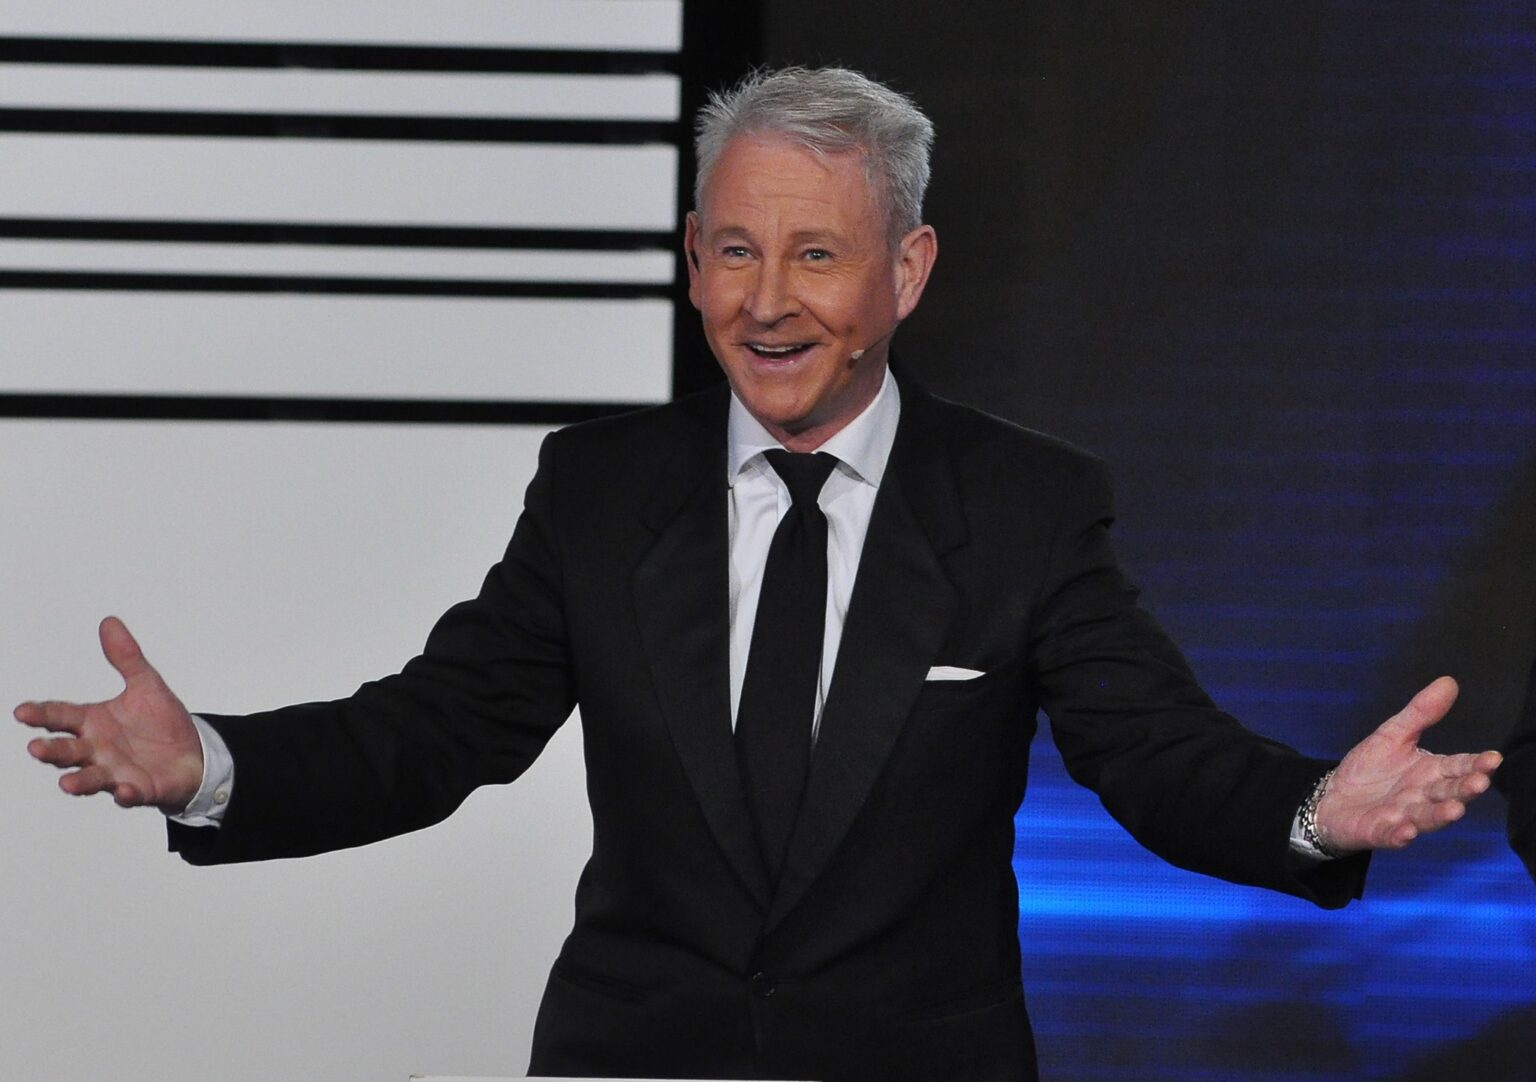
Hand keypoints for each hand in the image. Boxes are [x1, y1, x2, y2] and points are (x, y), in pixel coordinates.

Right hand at [15, 616, 202, 811]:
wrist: (193, 753)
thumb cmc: (161, 723)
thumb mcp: (146, 684)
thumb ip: (126, 657)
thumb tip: (109, 622)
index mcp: (94, 723)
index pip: (62, 716)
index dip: (42, 714)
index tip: (22, 711)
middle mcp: (98, 750)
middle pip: (69, 751)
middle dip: (52, 751)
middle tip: (36, 747)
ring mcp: (116, 772)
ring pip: (91, 778)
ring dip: (79, 781)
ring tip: (66, 783)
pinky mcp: (140, 790)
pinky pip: (130, 795)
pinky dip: (125, 794)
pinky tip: (123, 791)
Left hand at [1315, 676, 1501, 852]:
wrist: (1332, 798)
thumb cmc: (1370, 769)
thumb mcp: (1393, 734)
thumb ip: (1421, 713)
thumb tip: (1448, 682)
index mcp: (1431, 772)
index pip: (1458, 767)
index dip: (1476, 765)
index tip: (1493, 759)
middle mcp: (1423, 797)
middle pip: (1448, 793)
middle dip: (1464, 789)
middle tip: (1478, 782)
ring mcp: (1403, 817)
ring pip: (1426, 818)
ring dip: (1440, 815)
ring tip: (1454, 810)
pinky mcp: (1379, 832)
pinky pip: (1391, 836)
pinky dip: (1400, 835)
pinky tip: (1406, 831)